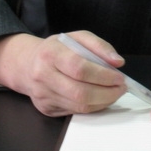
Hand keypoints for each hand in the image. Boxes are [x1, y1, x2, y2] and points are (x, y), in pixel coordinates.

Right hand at [0, 31, 126, 116]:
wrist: (29, 64)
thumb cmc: (58, 49)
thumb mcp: (77, 38)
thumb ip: (99, 46)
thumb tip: (117, 62)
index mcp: (51, 53)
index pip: (80, 68)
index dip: (103, 75)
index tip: (119, 77)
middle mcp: (43, 76)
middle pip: (80, 92)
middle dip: (107, 93)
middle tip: (121, 88)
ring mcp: (43, 95)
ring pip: (79, 106)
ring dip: (103, 101)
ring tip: (114, 92)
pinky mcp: (46, 109)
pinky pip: (75, 112)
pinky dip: (93, 106)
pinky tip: (101, 98)